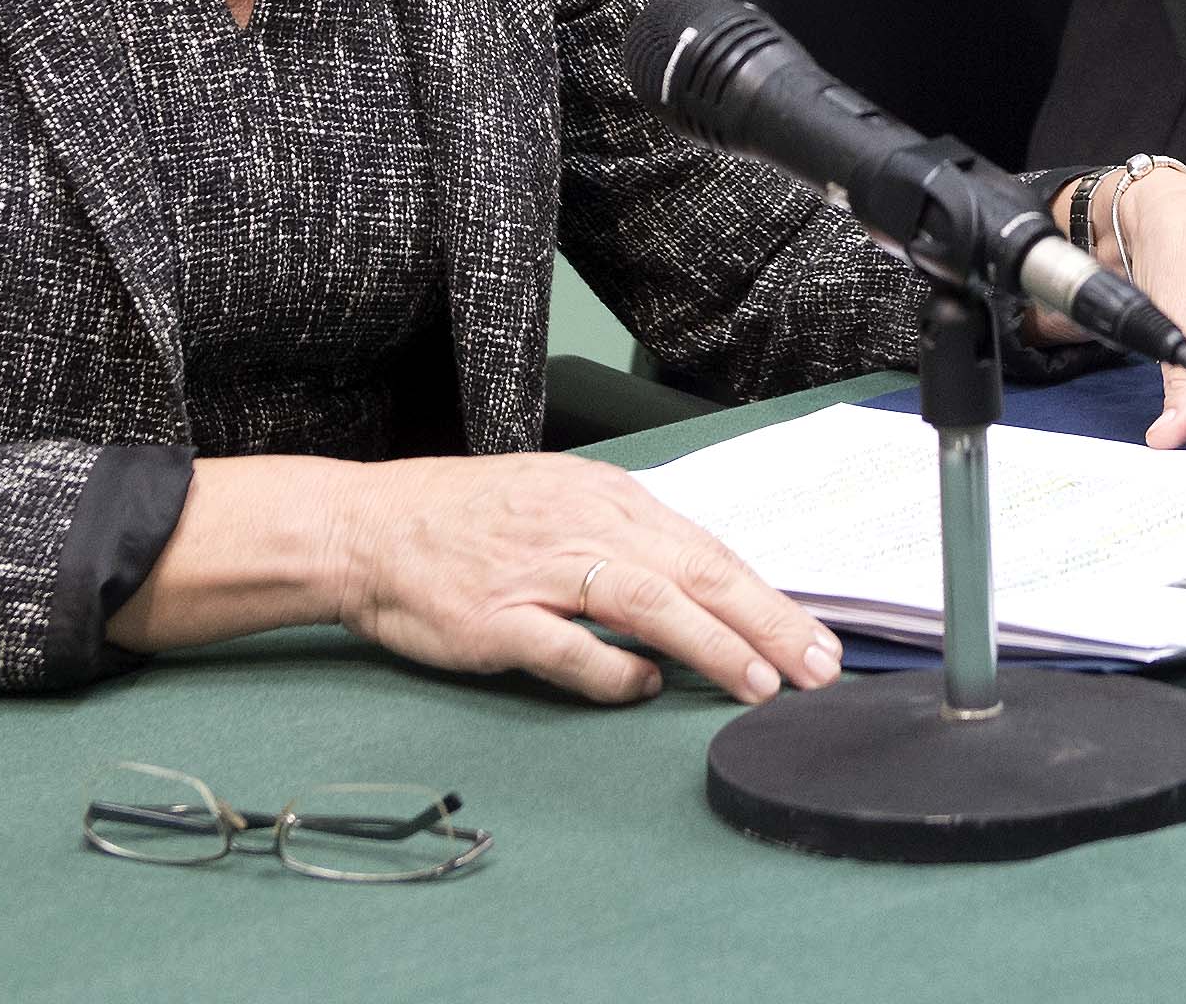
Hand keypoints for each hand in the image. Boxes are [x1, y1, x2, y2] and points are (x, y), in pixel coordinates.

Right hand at [327, 453, 844, 707]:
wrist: (366, 527)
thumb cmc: (464, 520)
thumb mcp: (559, 502)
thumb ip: (626, 542)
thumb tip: (697, 591)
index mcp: (604, 498)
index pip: (706, 550)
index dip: (767, 598)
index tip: (816, 639)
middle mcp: (581, 526)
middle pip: (694, 573)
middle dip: (766, 623)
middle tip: (818, 668)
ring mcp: (538, 571)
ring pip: (646, 602)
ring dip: (711, 644)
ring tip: (759, 683)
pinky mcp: (496, 617)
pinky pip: (566, 647)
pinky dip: (611, 669)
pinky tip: (645, 687)